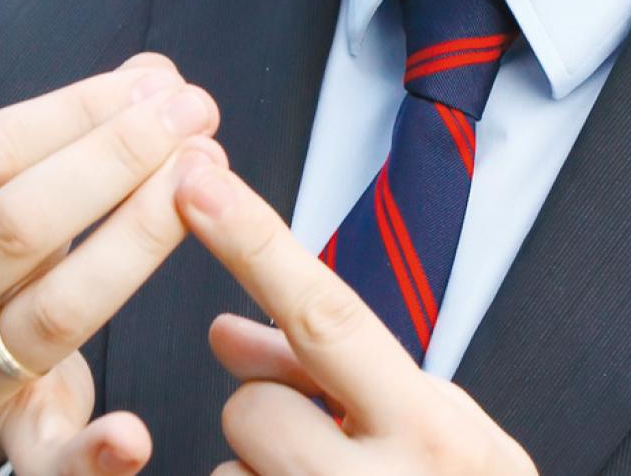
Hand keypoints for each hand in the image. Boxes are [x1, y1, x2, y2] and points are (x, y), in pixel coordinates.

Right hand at [0, 53, 221, 474]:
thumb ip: (58, 130)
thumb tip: (153, 77)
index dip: (78, 111)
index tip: (156, 85)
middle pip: (19, 224)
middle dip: (119, 158)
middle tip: (193, 114)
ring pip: (58, 308)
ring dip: (144, 233)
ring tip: (208, 173)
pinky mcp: (5, 436)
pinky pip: (48, 455)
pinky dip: (94, 453)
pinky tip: (135, 435)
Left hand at [175, 161, 537, 474]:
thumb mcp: (436, 429)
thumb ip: (337, 376)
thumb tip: (226, 332)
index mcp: (431, 426)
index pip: (326, 314)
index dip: (254, 244)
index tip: (194, 185)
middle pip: (253, 408)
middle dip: (264, 415)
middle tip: (321, 441)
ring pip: (231, 475)